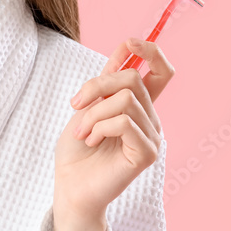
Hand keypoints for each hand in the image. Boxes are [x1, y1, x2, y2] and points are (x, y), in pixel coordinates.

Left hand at [53, 38, 173, 225]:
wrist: (69, 187)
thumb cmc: (76, 151)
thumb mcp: (87, 106)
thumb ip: (107, 81)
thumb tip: (125, 48)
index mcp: (139, 106)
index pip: (161, 71)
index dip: (151, 51)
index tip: (129, 43)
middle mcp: (150, 119)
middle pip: (133, 78)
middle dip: (97, 86)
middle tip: (76, 105)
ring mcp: (152, 136)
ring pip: (125, 99)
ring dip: (93, 113)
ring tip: (83, 132)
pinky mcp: (147, 153)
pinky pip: (124, 122)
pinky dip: (100, 127)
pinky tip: (92, 141)